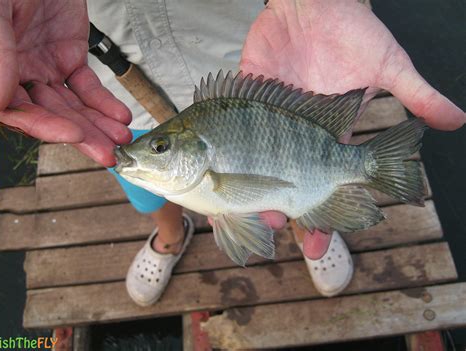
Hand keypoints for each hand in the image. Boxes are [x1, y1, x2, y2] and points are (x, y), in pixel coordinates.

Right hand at [0, 0, 131, 166]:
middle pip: (53, 116)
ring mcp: (46, 69)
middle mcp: (20, 76)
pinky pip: (89, 87)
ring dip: (100, 125)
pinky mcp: (70, 58)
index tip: (73, 134)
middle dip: (83, 136)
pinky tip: (120, 116)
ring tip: (121, 139)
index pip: (18, 112)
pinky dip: (106, 103)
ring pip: (75, 106)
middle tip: (108, 154)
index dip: (45, 127)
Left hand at [240, 0, 463, 257]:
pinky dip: (218, 150)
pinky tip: (212, 172)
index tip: (317, 246)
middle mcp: (292, 135)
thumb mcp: (387, 64)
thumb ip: (416, 94)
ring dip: (246, 191)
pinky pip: (227, 129)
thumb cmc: (352, 31)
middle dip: (280, 211)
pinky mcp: (241, 96)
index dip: (323, 217)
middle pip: (283, 183)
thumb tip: (457, 120)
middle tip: (274, 229)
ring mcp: (265, 118)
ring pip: (250, 163)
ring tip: (244, 213)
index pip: (325, 187)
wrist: (316, 1)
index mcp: (326, 136)